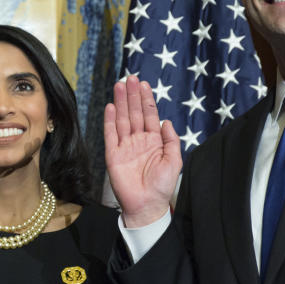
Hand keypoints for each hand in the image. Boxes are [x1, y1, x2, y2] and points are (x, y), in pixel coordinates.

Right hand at [105, 76, 181, 226]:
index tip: (143, 84)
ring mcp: (125, 147)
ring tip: (120, 86)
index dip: (146, 100)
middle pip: (134, 113)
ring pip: (122, 120)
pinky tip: (111, 106)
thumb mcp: (175, 161)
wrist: (147, 205)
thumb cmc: (162, 186)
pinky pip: (110, 134)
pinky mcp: (113, 155)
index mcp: (153, 141)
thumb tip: (166, 121)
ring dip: (121, 103)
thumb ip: (171, 140)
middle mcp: (138, 141)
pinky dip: (110, 120)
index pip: (149, 115)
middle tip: (130, 78)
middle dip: (132, 95)